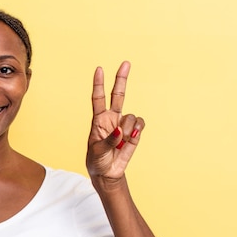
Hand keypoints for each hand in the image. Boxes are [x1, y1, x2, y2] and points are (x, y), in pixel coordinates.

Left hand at [86, 61, 144, 179]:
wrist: (107, 173)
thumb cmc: (96, 161)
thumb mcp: (97, 152)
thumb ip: (108, 140)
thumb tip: (120, 130)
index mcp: (98, 120)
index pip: (98, 98)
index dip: (99, 84)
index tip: (99, 69)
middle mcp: (112, 119)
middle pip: (118, 95)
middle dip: (122, 79)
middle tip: (126, 63)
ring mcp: (124, 125)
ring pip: (131, 116)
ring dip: (128, 128)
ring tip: (121, 141)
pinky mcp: (134, 133)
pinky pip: (140, 124)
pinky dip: (137, 130)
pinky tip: (131, 138)